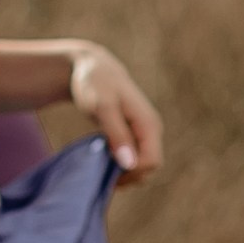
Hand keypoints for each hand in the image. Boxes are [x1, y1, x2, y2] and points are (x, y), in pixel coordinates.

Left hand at [68, 43, 162, 184]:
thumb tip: (130, 164)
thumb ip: (117, 134)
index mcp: (149, 124)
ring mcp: (144, 132)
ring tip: (99, 167)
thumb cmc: (95, 84)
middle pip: (149, 167)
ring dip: (123, 173)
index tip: (106, 170)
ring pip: (141, 165)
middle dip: (128, 176)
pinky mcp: (134, 134)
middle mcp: (151, 130)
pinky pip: (133, 158)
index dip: (131, 172)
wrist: (92, 67)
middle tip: (99, 173)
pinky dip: (120, 165)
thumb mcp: (102, 106)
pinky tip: (102, 162)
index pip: (151, 162)